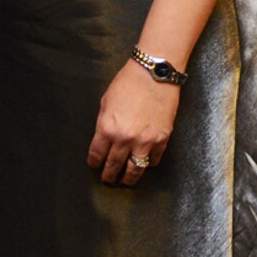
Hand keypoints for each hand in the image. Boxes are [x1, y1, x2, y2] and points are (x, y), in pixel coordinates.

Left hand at [87, 60, 178, 185]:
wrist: (155, 74)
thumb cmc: (129, 83)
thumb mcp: (106, 101)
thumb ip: (104, 123)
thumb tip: (104, 139)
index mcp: (108, 128)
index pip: (97, 155)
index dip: (94, 163)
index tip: (94, 166)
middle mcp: (125, 139)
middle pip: (114, 166)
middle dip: (108, 175)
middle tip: (107, 179)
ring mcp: (145, 142)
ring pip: (135, 171)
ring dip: (128, 179)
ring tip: (125, 181)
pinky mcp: (161, 140)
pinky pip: (153, 160)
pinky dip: (148, 164)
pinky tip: (144, 164)